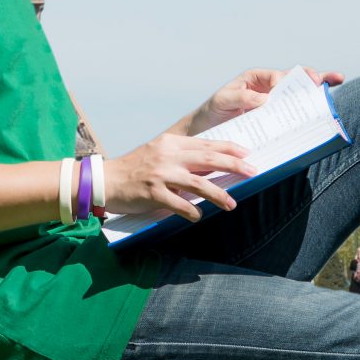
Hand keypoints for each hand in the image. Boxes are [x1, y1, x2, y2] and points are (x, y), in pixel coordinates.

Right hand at [101, 131, 250, 222]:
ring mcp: (161, 174)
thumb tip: (212, 165)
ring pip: (198, 183)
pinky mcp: (154, 193)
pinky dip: (192, 211)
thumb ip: (182, 157)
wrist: (107, 180)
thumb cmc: (135, 167)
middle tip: (252, 172)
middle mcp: (168, 155)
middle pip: (208, 159)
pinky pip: (180, 204)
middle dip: (234, 165)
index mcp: (171, 143)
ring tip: (232, 204)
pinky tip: (198, 216)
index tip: (246, 154)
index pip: (206, 144)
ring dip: (219, 194)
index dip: (229, 148)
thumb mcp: (159, 153)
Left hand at [182, 67, 344, 135]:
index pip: (275, 75)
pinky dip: (310, 110)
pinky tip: (324, 109)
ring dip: (319, 86)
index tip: (284, 89)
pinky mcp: (276, 119)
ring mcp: (275, 104)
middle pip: (294, 79)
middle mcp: (269, 88)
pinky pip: (294, 113)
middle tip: (326, 79)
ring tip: (337, 79)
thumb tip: (265, 98)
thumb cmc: (214, 111)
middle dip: (312, 76)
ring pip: (300, 94)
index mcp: (256, 79)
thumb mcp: (223, 100)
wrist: (208, 131)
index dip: (283, 81)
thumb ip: (241, 97)